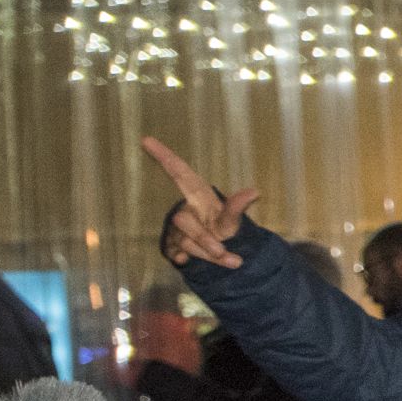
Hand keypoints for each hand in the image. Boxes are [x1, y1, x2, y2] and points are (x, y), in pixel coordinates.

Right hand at [143, 136, 258, 269]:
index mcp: (197, 196)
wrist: (223, 253)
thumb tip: (255, 192)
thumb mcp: (232, 220)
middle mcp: (183, 209)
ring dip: (210, 255)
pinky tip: (188, 261)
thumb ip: (237, 208)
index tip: (146, 139)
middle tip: (225, 252)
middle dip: (206, 240)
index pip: (178, 172)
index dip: (164, 156)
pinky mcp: (171, 245)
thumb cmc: (225, 229)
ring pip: (187, 243)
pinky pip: (177, 254)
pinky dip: (187, 260)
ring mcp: (175, 228)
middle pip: (184, 221)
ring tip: (232, 261)